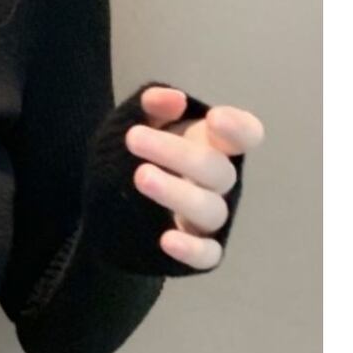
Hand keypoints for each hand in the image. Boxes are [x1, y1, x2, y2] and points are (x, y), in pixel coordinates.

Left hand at [124, 86, 264, 268]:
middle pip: (215, 169)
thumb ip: (150, 107)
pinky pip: (207, 254)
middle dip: (176, 153)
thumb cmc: (132, 156)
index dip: (238, 128)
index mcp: (212, 146)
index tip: (214, 118)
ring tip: (140, 176)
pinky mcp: (198, 249)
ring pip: (210, 209)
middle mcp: (217, 182)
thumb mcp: (132, 123)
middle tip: (133, 138)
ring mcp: (209, 217)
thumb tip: (171, 98)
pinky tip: (166, 239)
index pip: (244, 136)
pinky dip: (192, 249)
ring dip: (177, 194)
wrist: (108, 204)